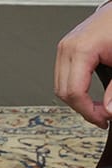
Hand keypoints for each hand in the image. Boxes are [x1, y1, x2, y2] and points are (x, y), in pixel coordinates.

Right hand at [54, 1, 111, 127]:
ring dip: (77, 101)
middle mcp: (66, 48)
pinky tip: (89, 95)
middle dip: (82, 109)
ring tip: (97, 108)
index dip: (88, 111)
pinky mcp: (66, 50)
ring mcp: (64, 48)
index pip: (74, 91)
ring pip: (59, 85)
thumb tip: (109, 110)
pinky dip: (74, 89)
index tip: (103, 119)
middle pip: (62, 91)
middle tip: (102, 118)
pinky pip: (62, 76)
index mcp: (81, 50)